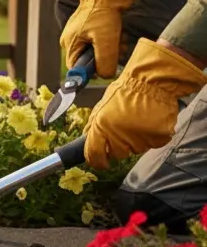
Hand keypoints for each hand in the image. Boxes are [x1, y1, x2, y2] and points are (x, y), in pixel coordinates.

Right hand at [60, 0, 138, 77]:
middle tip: (118, 48)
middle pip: (89, 59)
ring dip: (112, 48)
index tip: (107, 65)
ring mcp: (81, 32)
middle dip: (106, 57)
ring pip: (97, 50)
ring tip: (120, 39)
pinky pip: (101, 40)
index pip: (77, 68)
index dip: (92, 70)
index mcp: (70, 43)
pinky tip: (119, 33)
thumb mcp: (106, 41)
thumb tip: (105, 76)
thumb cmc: (103, 15)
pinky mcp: (90, 27)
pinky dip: (111, 40)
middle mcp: (72, 39)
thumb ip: (104, 62)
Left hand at [84, 38, 206, 168]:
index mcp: (101, 127)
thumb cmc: (127, 91)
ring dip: (134, 141)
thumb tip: (88, 139)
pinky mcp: (158, 138)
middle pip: (116, 154)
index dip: (96, 161)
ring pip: (134, 150)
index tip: (99, 163)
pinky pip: (151, 145)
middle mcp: (119, 136)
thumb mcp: (102, 106)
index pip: (94, 154)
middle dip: (117, 147)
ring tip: (137, 122)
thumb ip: (95, 124)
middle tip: (123, 131)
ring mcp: (140, 139)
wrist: (153, 83)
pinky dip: (150, 137)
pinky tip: (148, 123)